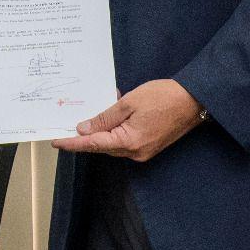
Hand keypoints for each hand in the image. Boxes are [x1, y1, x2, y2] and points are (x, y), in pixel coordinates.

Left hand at [51, 79, 203, 161]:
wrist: (194, 100)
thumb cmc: (163, 97)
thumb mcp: (129, 103)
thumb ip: (105, 118)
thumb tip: (84, 129)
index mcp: (128, 142)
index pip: (92, 145)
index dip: (72, 143)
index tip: (56, 142)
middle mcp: (135, 152)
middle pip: (102, 146)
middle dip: (85, 137)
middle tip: (67, 126)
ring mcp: (143, 151)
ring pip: (113, 144)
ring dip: (100, 133)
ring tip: (89, 118)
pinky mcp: (149, 146)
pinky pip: (124, 141)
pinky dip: (114, 131)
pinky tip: (110, 118)